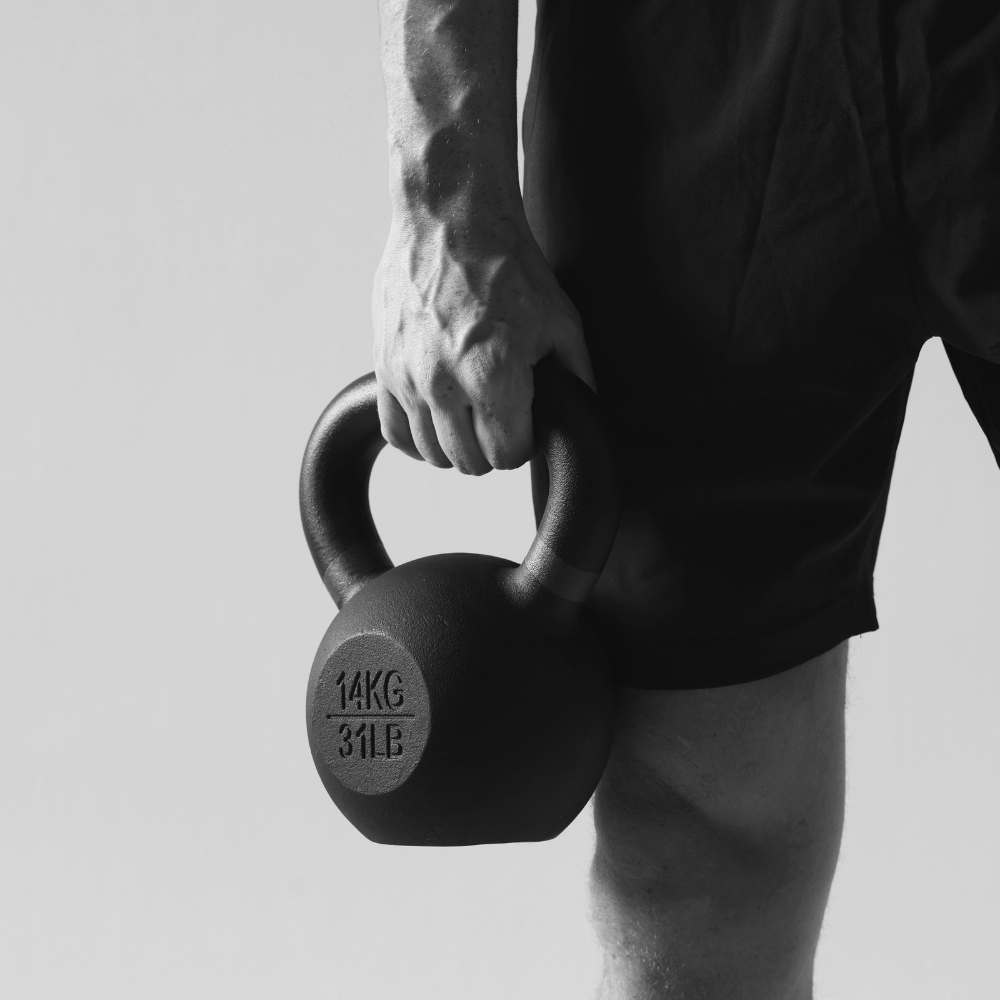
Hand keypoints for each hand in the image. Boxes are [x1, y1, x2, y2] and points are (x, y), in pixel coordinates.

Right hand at [372, 212, 593, 474]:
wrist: (450, 218)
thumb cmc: (508, 263)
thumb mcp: (561, 319)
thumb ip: (576, 374)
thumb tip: (584, 413)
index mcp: (493, 374)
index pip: (507, 455)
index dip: (523, 446)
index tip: (526, 427)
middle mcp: (445, 382)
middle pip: (469, 461)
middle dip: (492, 449)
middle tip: (502, 422)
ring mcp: (408, 376)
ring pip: (432, 452)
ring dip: (457, 444)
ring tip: (472, 418)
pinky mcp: (384, 365)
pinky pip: (394, 431)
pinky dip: (416, 437)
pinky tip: (436, 423)